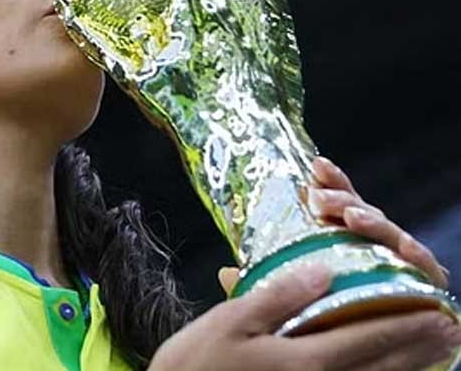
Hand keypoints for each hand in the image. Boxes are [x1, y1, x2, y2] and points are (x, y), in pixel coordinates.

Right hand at [150, 265, 460, 370]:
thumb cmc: (196, 363)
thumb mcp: (231, 321)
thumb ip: (280, 296)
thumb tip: (326, 270)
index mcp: (303, 360)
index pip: (367, 336)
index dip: (405, 323)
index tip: (435, 311)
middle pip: (380, 367)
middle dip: (417, 348)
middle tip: (449, 331)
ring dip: (407, 369)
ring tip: (434, 355)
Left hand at [217, 155, 449, 294]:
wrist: (373, 343)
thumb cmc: (331, 307)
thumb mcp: (293, 290)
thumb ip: (269, 277)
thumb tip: (226, 273)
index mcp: (341, 235)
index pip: (336, 202)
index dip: (328, 182)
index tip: (314, 168)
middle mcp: (369, 242)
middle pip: (359, 211)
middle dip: (341, 199)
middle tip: (318, 198)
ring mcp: (396, 259)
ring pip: (388, 232)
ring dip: (371, 220)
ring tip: (351, 216)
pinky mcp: (420, 281)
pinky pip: (424, 266)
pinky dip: (416, 255)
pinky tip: (404, 248)